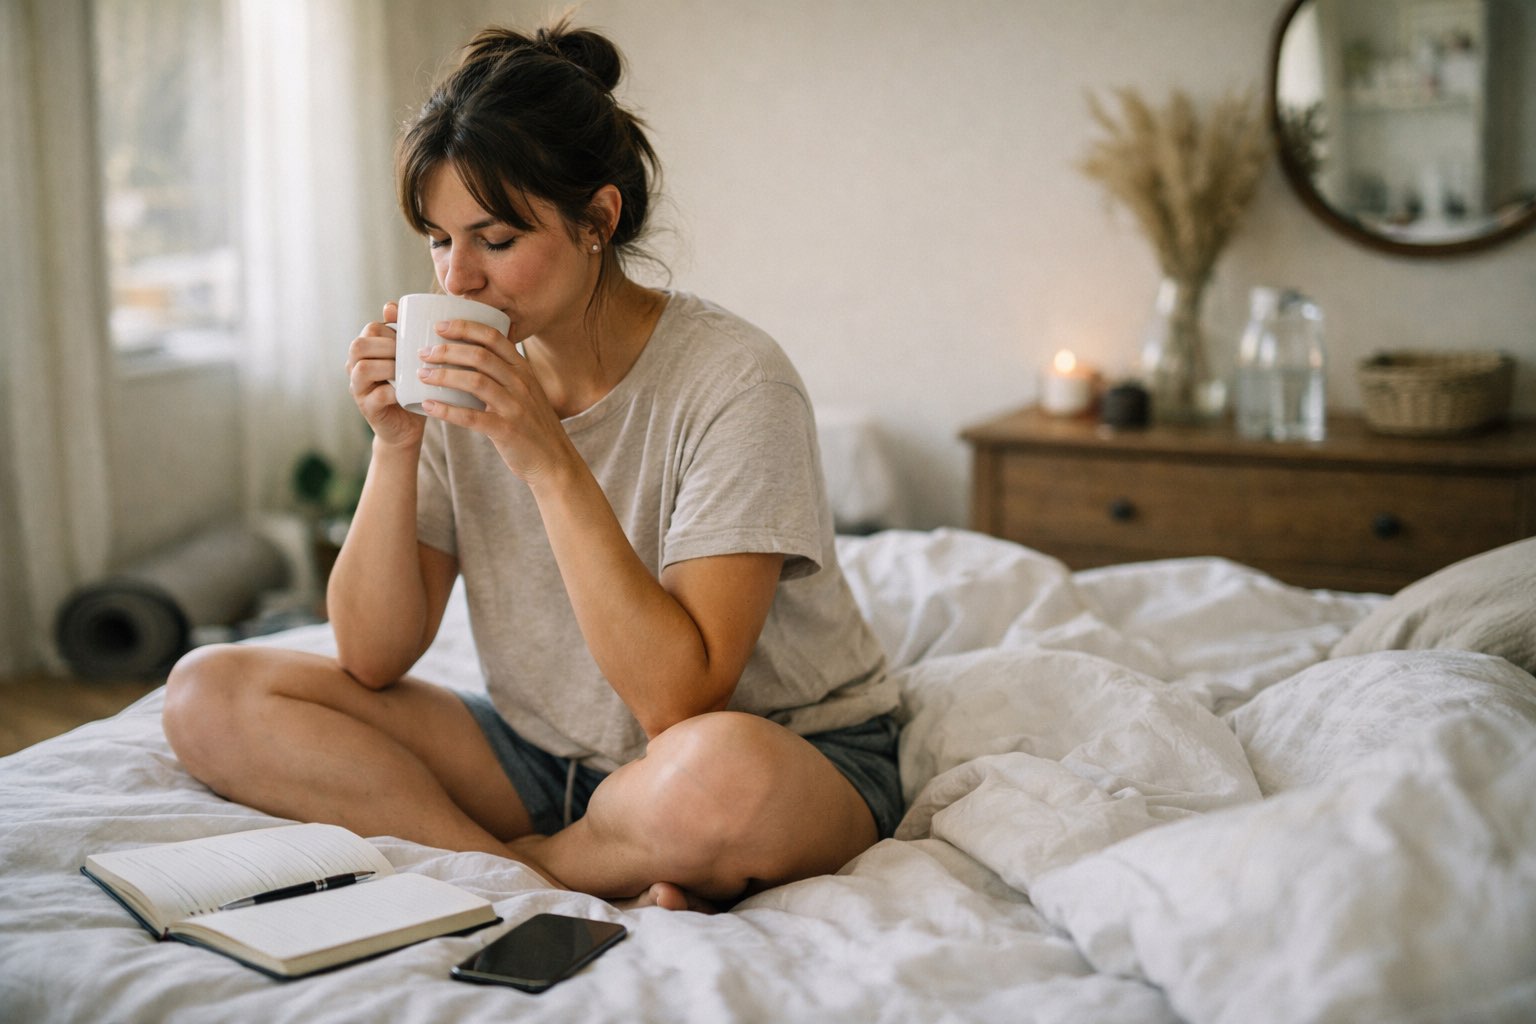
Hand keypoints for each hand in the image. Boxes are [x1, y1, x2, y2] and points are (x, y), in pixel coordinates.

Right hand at [347, 301, 425, 448]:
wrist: (408, 426)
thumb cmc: (411, 386)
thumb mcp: (409, 358)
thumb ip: (403, 334)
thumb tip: (390, 305)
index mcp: (366, 352)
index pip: (370, 329)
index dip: (391, 330)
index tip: (413, 338)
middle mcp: (356, 367)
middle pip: (358, 345)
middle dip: (387, 346)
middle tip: (411, 354)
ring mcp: (359, 389)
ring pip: (362, 369)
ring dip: (388, 367)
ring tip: (409, 371)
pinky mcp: (368, 409)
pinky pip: (375, 396)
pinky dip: (393, 392)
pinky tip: (408, 391)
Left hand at [415, 320, 573, 485]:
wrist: (553, 460)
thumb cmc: (532, 424)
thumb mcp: (525, 392)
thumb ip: (503, 374)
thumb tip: (466, 358)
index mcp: (523, 370)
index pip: (493, 337)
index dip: (464, 328)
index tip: (439, 326)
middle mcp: (521, 384)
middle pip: (480, 356)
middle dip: (447, 350)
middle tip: (424, 353)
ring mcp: (515, 407)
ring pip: (475, 382)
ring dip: (444, 376)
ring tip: (422, 375)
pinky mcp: (506, 430)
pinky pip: (471, 417)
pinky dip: (447, 410)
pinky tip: (428, 406)